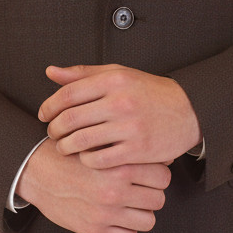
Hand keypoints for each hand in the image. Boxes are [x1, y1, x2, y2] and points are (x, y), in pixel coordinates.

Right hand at [15, 136, 170, 232]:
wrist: (37, 171)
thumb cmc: (69, 154)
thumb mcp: (100, 143)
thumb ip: (128, 149)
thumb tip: (162, 157)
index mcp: (119, 166)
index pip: (163, 176)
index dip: (158, 174)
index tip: (151, 174)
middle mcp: (115, 191)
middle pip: (158, 199)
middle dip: (151, 194)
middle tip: (140, 189)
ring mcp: (106, 213)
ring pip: (148, 221)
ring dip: (141, 213)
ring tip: (130, 204)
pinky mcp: (95, 230)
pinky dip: (126, 229)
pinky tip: (117, 217)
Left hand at [37, 63, 201, 168]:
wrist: (188, 111)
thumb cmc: (149, 92)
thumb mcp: (118, 75)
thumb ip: (83, 74)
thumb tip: (50, 72)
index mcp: (114, 80)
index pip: (68, 94)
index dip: (49, 106)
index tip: (44, 114)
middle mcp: (120, 102)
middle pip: (70, 119)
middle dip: (54, 129)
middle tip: (52, 133)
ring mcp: (129, 127)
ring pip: (81, 141)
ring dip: (65, 146)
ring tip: (64, 146)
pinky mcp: (137, 150)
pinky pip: (99, 160)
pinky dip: (86, 160)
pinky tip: (85, 157)